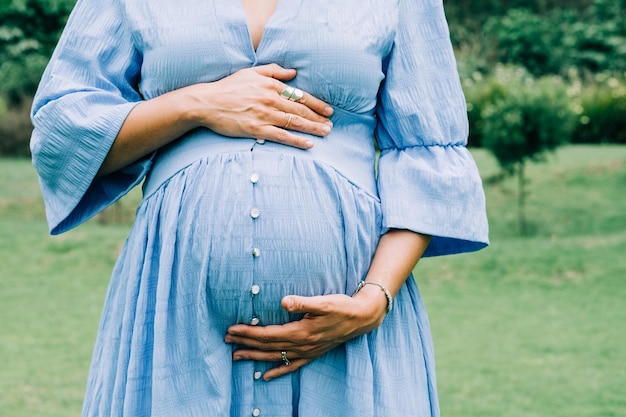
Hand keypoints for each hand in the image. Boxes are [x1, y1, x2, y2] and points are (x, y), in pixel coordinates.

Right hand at [183, 63, 333, 148]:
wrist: (206, 102)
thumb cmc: (228, 87)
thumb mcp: (251, 73)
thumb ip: (273, 71)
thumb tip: (294, 72)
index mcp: (270, 86)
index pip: (299, 95)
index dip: (316, 104)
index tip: (328, 110)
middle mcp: (270, 100)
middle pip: (300, 110)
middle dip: (318, 118)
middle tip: (331, 125)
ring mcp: (264, 115)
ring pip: (294, 122)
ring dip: (312, 128)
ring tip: (326, 133)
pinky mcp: (256, 129)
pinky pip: (281, 136)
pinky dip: (297, 140)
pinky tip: (309, 144)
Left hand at [224, 287, 387, 380]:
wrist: (362, 318)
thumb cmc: (342, 307)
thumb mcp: (323, 301)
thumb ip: (302, 302)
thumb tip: (283, 302)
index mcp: (300, 332)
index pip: (267, 335)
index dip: (248, 333)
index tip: (231, 330)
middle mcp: (301, 345)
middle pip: (267, 347)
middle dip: (245, 344)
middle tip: (226, 341)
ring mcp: (307, 352)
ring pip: (275, 357)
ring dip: (255, 357)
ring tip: (237, 357)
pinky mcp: (313, 353)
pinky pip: (291, 366)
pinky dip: (277, 371)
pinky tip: (266, 376)